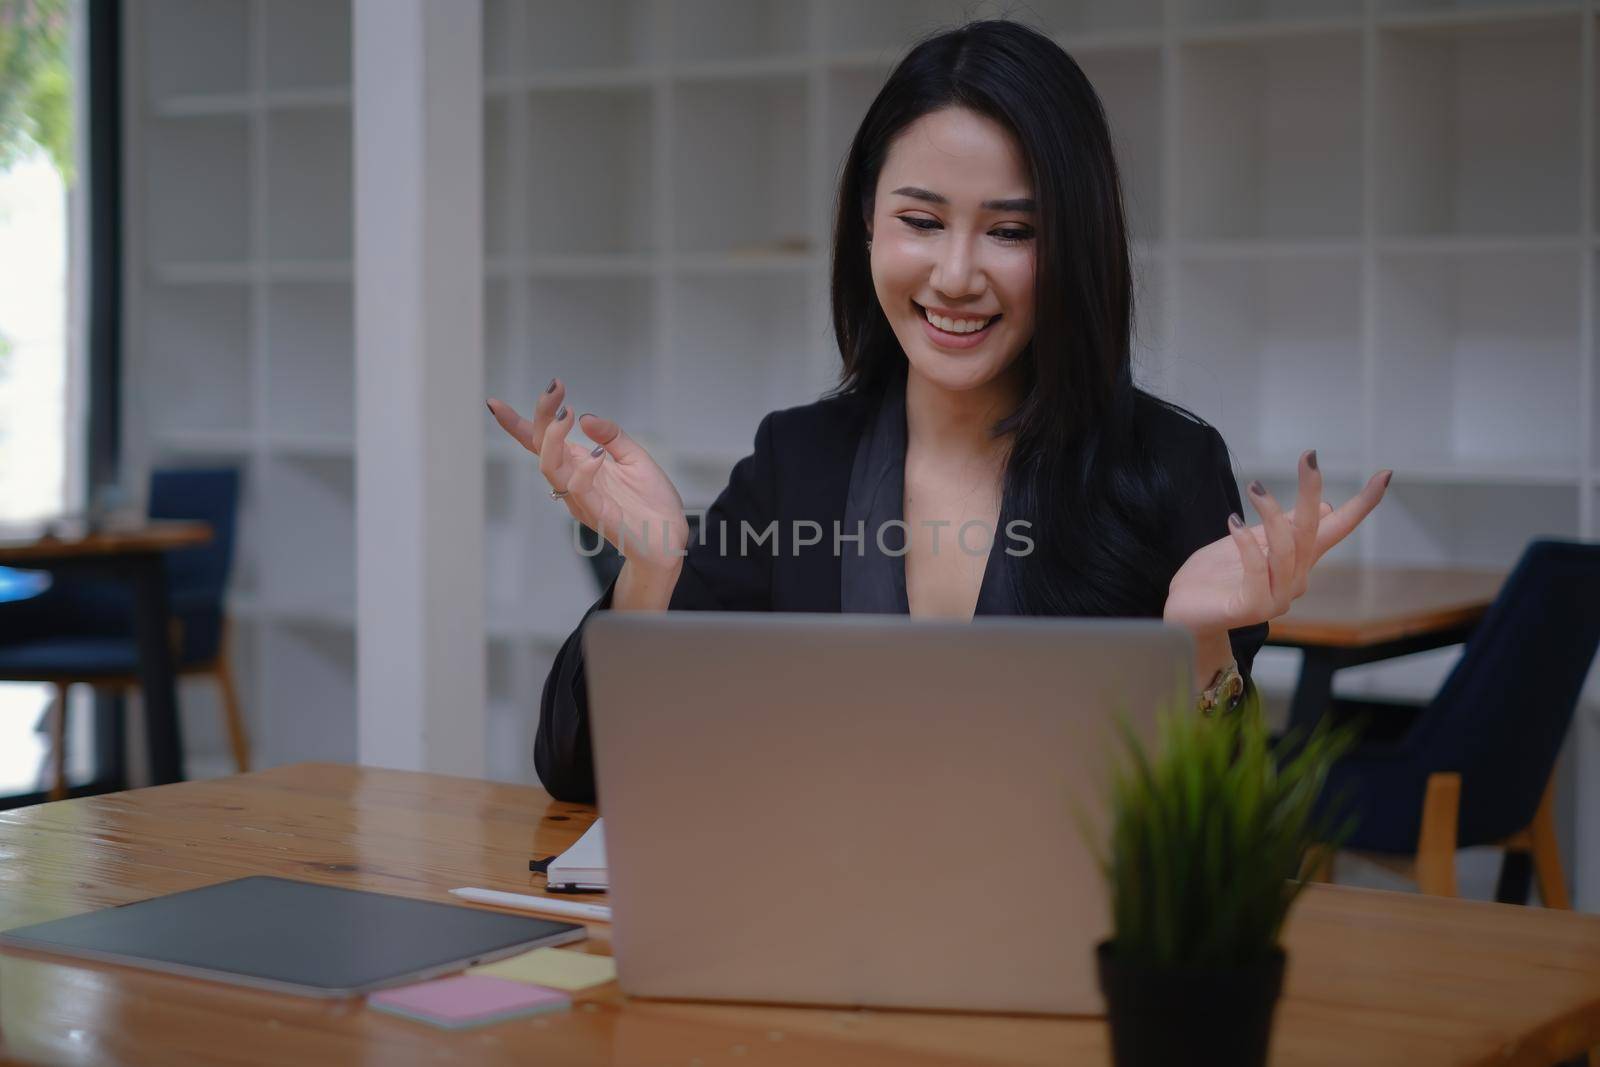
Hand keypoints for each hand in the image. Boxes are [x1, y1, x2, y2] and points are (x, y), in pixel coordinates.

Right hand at [487, 379, 688, 576]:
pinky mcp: (598, 513)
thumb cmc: (651, 502)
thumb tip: (586, 417)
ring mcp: (582, 498)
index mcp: (579, 465)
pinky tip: (597, 453)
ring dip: (554, 438)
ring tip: (565, 414)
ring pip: (550, 467)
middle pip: (541, 447)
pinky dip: (585, 469)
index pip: (540, 442)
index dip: (516, 424)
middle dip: (541, 416)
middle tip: (554, 390)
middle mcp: (573, 481)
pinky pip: (580, 490)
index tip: (495, 404)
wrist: (670, 537)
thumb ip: (611, 436)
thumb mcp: (635, 457)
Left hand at [1163, 451, 1391, 638]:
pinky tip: (1233, 521)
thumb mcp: (1249, 541)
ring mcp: (1277, 597)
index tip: (1385, 475)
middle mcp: (1295, 580)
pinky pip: (1256, 569)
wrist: (1186, 615)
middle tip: (1309, 458)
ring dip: (1271, 514)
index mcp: (1297, 561)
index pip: (1336, 529)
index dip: (1361, 504)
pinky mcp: (1253, 607)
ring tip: (1255, 487)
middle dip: (1312, 493)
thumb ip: (1280, 528)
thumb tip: (1322, 506)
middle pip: (1312, 531)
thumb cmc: (1215, 577)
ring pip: (1286, 549)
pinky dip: (1246, 542)